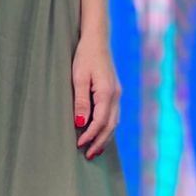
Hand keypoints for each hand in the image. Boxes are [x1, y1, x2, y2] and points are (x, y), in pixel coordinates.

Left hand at [72, 31, 120, 159]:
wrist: (96, 40)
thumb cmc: (84, 57)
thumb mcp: (78, 78)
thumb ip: (80, 102)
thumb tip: (81, 123)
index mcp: (107, 92)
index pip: (100, 121)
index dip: (91, 135)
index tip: (79, 145)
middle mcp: (115, 95)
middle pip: (110, 126)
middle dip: (99, 142)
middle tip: (87, 155)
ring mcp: (117, 94)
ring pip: (114, 122)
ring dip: (105, 137)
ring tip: (94, 150)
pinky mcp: (114, 92)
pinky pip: (114, 115)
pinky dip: (108, 128)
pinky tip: (101, 134)